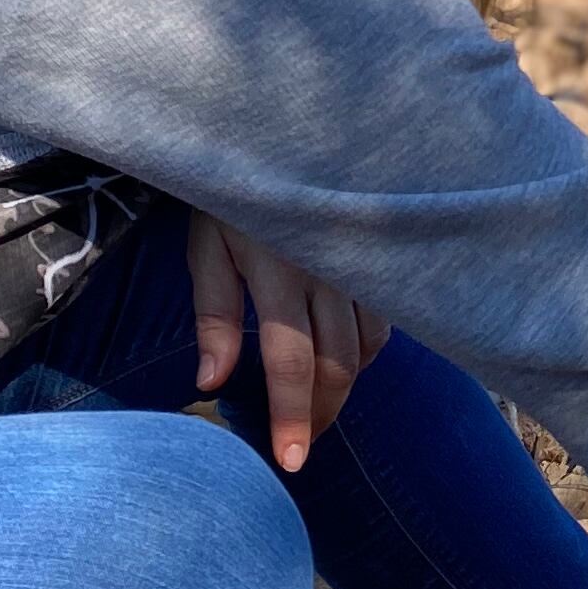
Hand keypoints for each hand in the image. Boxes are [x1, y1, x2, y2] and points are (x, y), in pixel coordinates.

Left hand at [187, 210, 387, 473]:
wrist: (275, 126)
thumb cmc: (228, 190)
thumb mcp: (205, 246)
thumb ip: (214, 315)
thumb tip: (210, 384)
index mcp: (278, 271)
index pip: (291, 364)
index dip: (291, 418)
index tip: (290, 462)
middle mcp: (327, 270)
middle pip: (337, 365)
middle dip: (320, 414)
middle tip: (300, 444)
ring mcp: (358, 261)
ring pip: (366, 346)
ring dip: (344, 386)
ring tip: (315, 407)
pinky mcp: (374, 253)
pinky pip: (382, 318)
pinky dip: (365, 349)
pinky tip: (342, 359)